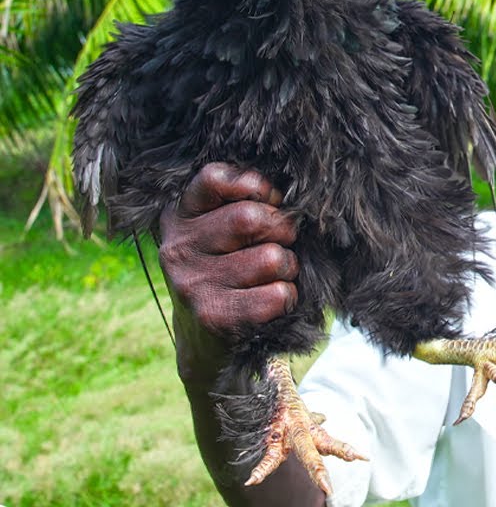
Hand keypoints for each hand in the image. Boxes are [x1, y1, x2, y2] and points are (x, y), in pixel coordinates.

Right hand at [158, 162, 299, 341]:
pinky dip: (287, 297)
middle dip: (282, 229)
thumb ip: (245, 203)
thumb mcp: (222, 230)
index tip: (270, 201)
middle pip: (251, 218)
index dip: (256, 186)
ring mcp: (192, 284)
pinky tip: (270, 300)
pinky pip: (277, 295)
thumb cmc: (228, 270)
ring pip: (271, 258)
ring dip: (287, 266)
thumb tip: (294, 197)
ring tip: (274, 275)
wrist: (205, 339)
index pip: (215, 178)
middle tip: (281, 243)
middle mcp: (179, 247)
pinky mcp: (213, 317)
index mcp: (180, 216)